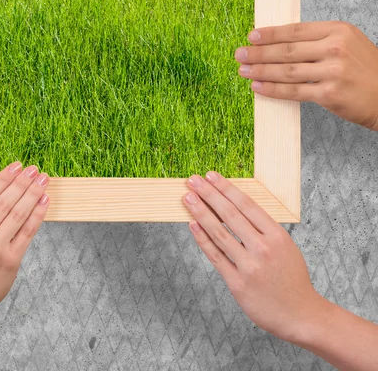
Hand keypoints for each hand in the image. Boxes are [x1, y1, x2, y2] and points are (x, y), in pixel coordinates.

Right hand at [0, 161, 49, 328]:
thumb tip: (4, 186)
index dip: (4, 177)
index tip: (17, 165)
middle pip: (5, 201)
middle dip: (22, 182)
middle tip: (34, 169)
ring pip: (19, 213)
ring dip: (33, 193)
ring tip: (43, 179)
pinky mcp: (10, 260)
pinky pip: (28, 231)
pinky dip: (38, 213)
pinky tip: (44, 200)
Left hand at [183, 172, 324, 342]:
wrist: (302, 315)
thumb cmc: (291, 277)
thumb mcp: (285, 245)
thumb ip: (262, 227)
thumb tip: (234, 204)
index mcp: (276, 235)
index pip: (245, 204)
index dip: (226, 188)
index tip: (211, 175)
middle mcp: (262, 248)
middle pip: (229, 214)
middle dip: (208, 193)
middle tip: (192, 180)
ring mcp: (249, 266)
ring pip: (218, 232)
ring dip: (200, 212)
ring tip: (188, 198)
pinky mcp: (237, 283)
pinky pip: (215, 256)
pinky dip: (202, 239)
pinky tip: (193, 225)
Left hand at [236, 21, 377, 130]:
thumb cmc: (365, 70)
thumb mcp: (347, 43)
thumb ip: (317, 40)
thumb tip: (278, 41)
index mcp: (338, 30)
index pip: (296, 30)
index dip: (270, 34)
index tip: (251, 36)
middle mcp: (335, 48)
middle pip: (287, 50)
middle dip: (259, 53)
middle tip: (239, 54)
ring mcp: (333, 72)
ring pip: (287, 71)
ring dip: (261, 71)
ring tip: (243, 70)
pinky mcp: (329, 94)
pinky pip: (293, 91)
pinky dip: (272, 89)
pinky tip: (257, 86)